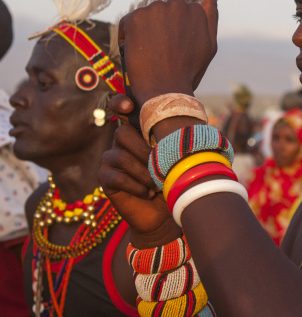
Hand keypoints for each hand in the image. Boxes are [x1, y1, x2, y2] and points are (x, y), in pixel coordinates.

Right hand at [98, 116, 179, 247]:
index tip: (129, 106)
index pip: (121, 108)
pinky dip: (135, 186)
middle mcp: (121, 142)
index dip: (120, 102)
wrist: (164, 214)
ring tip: (156, 185)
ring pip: (121, 157)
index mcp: (138, 132)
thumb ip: (173, 141)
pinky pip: (116, 177)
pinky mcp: (105, 178)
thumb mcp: (177, 159)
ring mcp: (110, 159)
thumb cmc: (173, 183)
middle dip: (144, 151)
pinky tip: (147, 194)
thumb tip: (181, 129)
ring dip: (143, 173)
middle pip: (122, 133)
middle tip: (159, 167)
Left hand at [118, 0, 218, 105]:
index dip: (173, 36)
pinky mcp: (135, 18)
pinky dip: (128, 38)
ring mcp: (155, 10)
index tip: (172, 52)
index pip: (178, 15)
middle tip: (160, 55)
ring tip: (150, 56)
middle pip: (161, 13)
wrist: (167, 90)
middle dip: (159, 31)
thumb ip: (211, 16)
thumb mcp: (209, 45)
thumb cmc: (189, 72)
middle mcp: (176, 4)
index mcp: (194, 10)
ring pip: (145, 18)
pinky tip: (136, 54)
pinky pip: (128, 24)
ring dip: (144, 33)